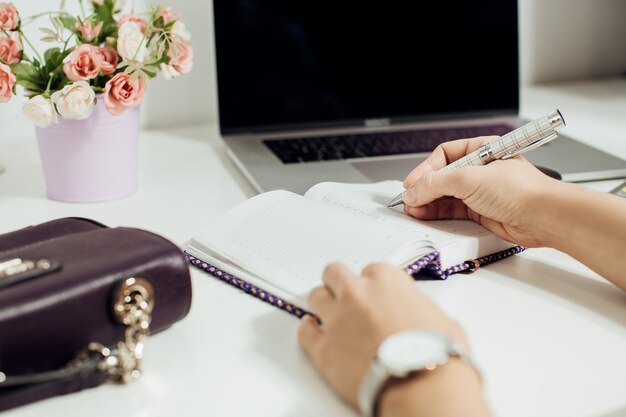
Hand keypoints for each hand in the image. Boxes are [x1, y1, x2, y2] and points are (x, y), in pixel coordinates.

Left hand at [297, 262, 468, 410]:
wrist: (423, 386)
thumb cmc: (436, 354)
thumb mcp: (441, 318)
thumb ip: (419, 308)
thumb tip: (418, 318)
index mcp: (386, 279)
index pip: (371, 269)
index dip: (374, 285)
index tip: (376, 295)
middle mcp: (357, 293)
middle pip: (334, 273)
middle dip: (340, 284)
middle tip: (347, 297)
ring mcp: (336, 319)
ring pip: (315, 297)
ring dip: (323, 304)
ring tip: (331, 315)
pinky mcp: (323, 348)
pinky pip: (304, 331)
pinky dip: (308, 331)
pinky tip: (313, 331)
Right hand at [402, 137, 559, 247]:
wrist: (543, 217)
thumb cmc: (521, 191)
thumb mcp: (469, 179)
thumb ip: (436, 183)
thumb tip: (414, 190)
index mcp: (481, 150)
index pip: (445, 155)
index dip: (426, 169)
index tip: (412, 183)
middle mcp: (480, 169)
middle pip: (442, 176)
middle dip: (424, 188)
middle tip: (410, 200)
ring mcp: (480, 191)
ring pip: (445, 195)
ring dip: (428, 203)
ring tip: (414, 211)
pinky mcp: (481, 211)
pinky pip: (453, 211)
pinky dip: (438, 213)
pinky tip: (427, 216)